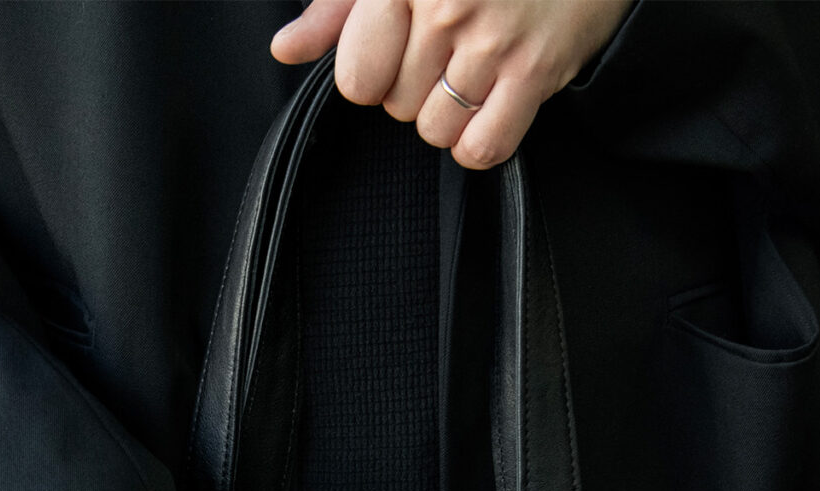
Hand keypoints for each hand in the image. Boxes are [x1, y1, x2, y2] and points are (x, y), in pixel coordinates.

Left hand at [270, 0, 633, 169]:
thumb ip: (338, 9)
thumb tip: (285, 50)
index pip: (358, 77)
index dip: (374, 76)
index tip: (397, 55)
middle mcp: (442, 6)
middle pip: (396, 106)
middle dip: (415, 90)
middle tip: (448, 53)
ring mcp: (490, 39)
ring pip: (435, 130)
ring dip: (449, 116)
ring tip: (472, 74)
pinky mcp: (534, 70)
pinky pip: (483, 147)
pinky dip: (480, 142)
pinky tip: (491, 107)